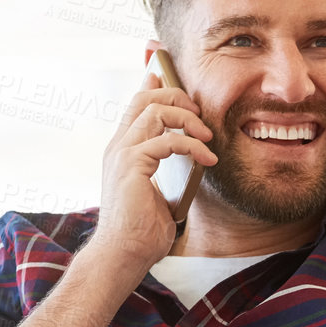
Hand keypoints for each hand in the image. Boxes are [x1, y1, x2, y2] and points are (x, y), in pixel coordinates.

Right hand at [92, 67, 218, 270]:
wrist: (124, 254)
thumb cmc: (142, 230)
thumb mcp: (159, 190)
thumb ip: (168, 167)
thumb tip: (193, 154)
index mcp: (123, 149)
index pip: (137, 102)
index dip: (154, 81)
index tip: (171, 71)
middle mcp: (118, 146)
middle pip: (145, 96)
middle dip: (177, 94)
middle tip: (201, 113)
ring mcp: (122, 154)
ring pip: (155, 110)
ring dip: (187, 118)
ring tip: (207, 136)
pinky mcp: (131, 166)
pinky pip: (165, 140)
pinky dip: (191, 145)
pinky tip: (207, 158)